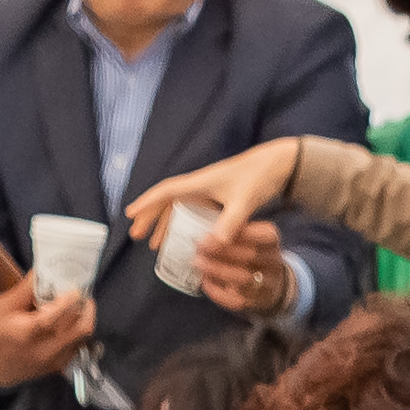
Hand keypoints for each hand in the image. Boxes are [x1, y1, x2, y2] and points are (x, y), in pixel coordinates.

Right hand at [0, 276, 95, 387]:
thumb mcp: (3, 306)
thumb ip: (25, 289)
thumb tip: (43, 270)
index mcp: (27, 332)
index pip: (54, 317)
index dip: (69, 301)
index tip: (74, 288)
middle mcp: (44, 349)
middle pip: (79, 327)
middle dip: (85, 307)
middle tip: (81, 295)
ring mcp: (55, 360)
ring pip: (84, 336)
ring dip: (85, 318)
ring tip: (78, 306)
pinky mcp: (61, 365)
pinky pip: (80, 345)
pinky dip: (79, 331)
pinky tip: (70, 322)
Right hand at [127, 139, 302, 255]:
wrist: (280, 164)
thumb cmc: (260, 177)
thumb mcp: (244, 201)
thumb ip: (229, 223)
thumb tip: (212, 245)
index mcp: (200, 183)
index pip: (166, 192)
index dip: (147, 203)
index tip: (130, 214)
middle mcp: (201, 185)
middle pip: (168, 201)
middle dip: (150, 218)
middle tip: (136, 235)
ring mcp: (210, 192)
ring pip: (180, 208)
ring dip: (165, 224)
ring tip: (155, 244)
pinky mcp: (221, 197)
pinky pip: (194, 212)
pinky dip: (185, 225)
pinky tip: (185, 239)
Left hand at [195, 219, 294, 317]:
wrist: (267, 281)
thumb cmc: (248, 249)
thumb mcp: (246, 232)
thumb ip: (230, 227)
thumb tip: (203, 230)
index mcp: (271, 240)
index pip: (261, 234)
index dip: (236, 234)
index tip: (210, 234)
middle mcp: (273, 262)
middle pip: (250, 256)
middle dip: (222, 251)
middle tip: (199, 247)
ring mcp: (266, 284)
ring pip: (243, 278)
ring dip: (218, 270)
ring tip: (198, 262)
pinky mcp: (255, 301)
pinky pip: (237, 300)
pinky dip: (218, 292)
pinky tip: (205, 281)